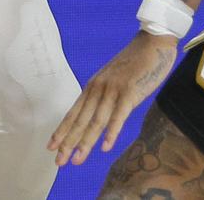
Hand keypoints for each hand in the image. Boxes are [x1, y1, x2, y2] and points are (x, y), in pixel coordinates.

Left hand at [50, 32, 177, 165]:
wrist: (153, 41)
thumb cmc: (135, 61)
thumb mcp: (113, 78)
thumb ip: (105, 95)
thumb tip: (98, 116)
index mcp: (93, 86)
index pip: (74, 113)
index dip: (62, 130)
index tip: (51, 147)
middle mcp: (99, 88)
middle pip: (81, 120)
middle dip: (68, 142)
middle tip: (59, 162)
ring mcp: (114, 90)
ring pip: (96, 121)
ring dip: (86, 142)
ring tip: (77, 160)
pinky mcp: (130, 91)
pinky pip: (119, 115)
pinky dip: (111, 132)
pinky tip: (105, 147)